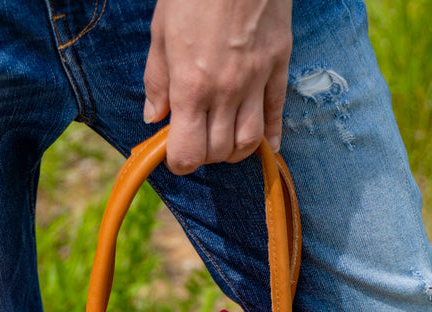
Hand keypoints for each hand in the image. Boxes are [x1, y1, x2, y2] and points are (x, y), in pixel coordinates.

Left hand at [143, 0, 292, 174]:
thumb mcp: (161, 31)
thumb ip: (157, 80)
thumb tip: (154, 117)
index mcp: (191, 85)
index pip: (187, 153)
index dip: (178, 161)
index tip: (173, 152)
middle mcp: (225, 91)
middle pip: (218, 152)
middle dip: (204, 155)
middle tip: (196, 138)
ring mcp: (256, 80)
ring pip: (248, 142)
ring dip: (234, 151)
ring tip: (223, 139)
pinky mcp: (278, 66)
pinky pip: (277, 115)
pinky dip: (271, 137)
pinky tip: (265, 145)